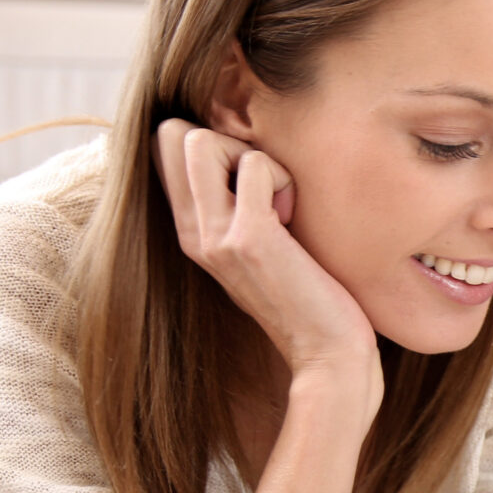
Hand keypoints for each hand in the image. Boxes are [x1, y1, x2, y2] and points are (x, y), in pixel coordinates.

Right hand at [153, 118, 378, 391]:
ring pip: (200, 139)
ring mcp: (215, 235)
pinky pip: (254, 164)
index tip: (253, 187)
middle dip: (226, 141)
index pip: (164, 148)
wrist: (328, 357)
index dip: (213, 146)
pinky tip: (295, 220)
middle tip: (264, 189)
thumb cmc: (310, 299)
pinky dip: (283, 177)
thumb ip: (243, 208)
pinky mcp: (249, 239)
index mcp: (191, 231)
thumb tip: (251, 159)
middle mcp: (192, 231)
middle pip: (171, 134)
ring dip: (251, 156)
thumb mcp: (262, 249)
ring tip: (279, 204)